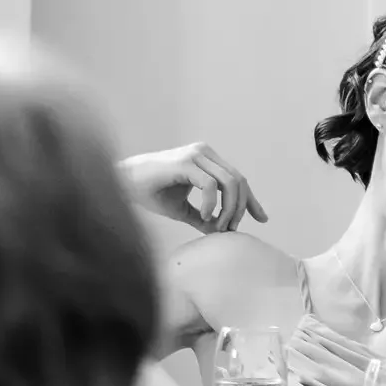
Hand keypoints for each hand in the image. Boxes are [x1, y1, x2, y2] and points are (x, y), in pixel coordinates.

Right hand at [120, 142, 268, 233]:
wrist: (122, 182)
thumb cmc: (150, 193)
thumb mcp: (183, 210)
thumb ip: (204, 217)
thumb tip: (222, 232)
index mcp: (207, 160)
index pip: (238, 179)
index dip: (251, 200)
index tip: (262, 219)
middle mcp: (204, 153)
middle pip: (239, 180)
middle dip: (241, 208)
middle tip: (230, 229)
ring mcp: (196, 155)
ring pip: (230, 182)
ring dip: (228, 208)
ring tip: (217, 226)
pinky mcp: (186, 162)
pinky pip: (211, 185)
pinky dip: (212, 204)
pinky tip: (204, 217)